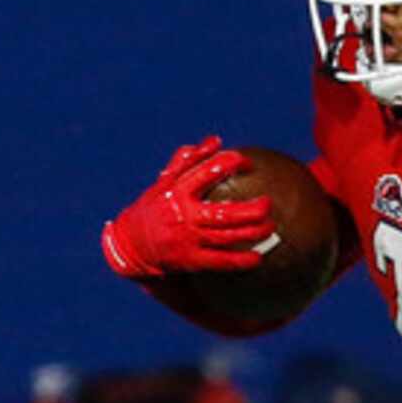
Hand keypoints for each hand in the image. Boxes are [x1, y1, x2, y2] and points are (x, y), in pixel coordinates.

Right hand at [102, 136, 272, 280]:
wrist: (130, 244)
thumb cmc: (154, 208)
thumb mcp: (164, 183)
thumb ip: (187, 161)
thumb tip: (214, 141)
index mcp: (177, 192)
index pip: (205, 173)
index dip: (229, 164)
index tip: (246, 162)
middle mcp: (184, 215)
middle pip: (224, 213)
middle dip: (251, 209)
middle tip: (267, 203)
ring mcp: (188, 239)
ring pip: (227, 237)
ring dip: (253, 232)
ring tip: (271, 225)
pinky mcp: (191, 260)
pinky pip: (221, 261)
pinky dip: (241, 260)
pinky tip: (259, 257)